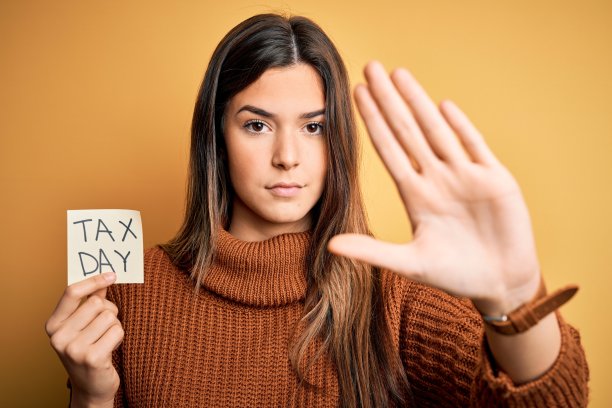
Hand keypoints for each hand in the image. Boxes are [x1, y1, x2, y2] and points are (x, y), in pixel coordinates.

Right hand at [45, 273, 122, 405]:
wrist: (92, 387)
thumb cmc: (89, 350)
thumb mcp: (82, 326)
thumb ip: (91, 301)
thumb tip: (105, 277)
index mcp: (53, 325)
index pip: (72, 292)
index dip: (94, 281)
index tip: (112, 275)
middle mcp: (59, 337)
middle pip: (96, 303)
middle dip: (108, 311)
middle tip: (105, 326)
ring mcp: (74, 349)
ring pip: (109, 317)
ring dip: (114, 325)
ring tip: (106, 339)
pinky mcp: (92, 358)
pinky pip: (117, 331)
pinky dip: (119, 337)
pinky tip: (110, 349)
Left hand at [329, 61, 540, 315]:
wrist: (500, 283)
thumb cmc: (455, 275)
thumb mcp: (410, 264)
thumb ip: (372, 251)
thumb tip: (330, 245)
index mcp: (416, 195)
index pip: (389, 149)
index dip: (373, 122)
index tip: (355, 95)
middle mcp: (437, 179)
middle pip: (408, 131)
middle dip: (389, 100)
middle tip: (370, 67)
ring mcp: (466, 176)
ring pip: (437, 131)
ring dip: (419, 103)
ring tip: (400, 74)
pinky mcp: (496, 180)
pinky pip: (475, 147)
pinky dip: (461, 127)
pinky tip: (443, 106)